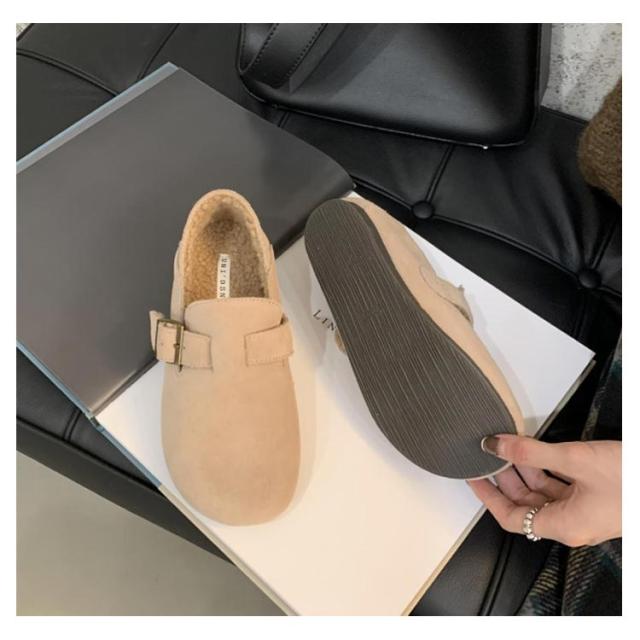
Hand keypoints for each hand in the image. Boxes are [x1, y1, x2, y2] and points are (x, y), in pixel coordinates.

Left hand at [468, 435, 620, 546]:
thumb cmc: (633, 480)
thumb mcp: (575, 460)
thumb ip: (531, 453)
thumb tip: (495, 445)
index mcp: (563, 525)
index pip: (510, 518)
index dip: (487, 496)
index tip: (472, 477)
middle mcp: (572, 523)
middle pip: (524, 503)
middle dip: (504, 478)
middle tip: (487, 456)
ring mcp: (585, 511)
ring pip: (543, 492)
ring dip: (524, 471)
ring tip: (507, 447)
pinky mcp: (596, 498)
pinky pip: (561, 485)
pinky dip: (545, 469)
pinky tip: (536, 451)